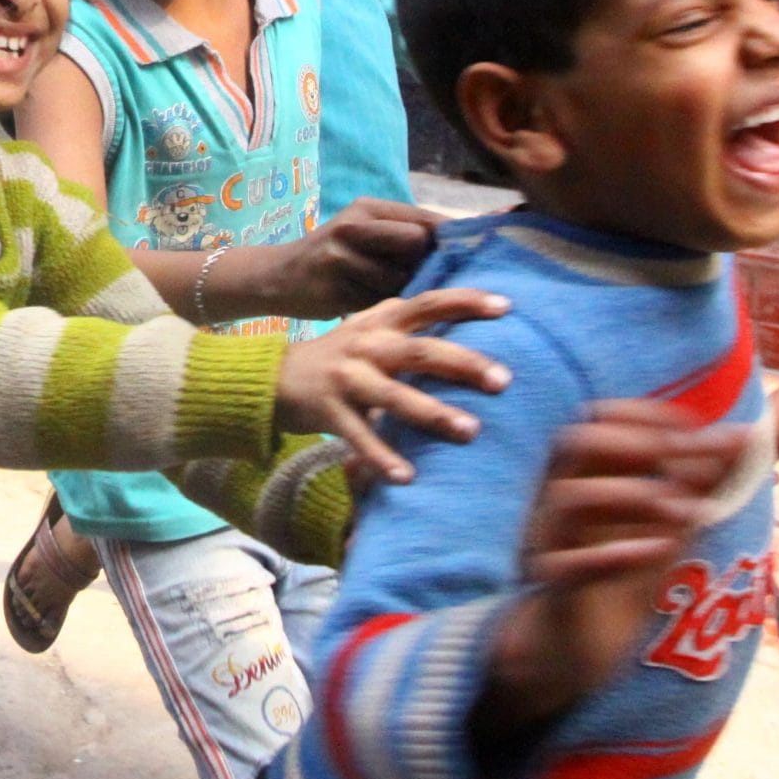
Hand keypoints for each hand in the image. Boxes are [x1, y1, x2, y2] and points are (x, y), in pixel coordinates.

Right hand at [222, 199, 441, 319]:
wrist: (276, 277)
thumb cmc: (332, 255)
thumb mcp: (363, 232)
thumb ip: (403, 235)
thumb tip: (462, 250)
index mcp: (366, 208)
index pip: (425, 218)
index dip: (453, 237)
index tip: (477, 254)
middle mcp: (353, 227)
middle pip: (417, 242)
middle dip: (424, 263)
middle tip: (420, 278)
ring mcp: (340, 257)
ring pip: (400, 277)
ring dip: (403, 290)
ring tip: (388, 293)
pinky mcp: (333, 288)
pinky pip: (379, 302)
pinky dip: (384, 307)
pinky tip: (372, 305)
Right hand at [271, 288, 511, 483]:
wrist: (272, 378)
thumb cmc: (338, 357)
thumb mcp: (368, 331)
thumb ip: (408, 328)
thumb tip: (471, 330)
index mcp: (380, 322)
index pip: (427, 304)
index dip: (465, 302)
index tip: (505, 307)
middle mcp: (366, 345)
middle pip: (420, 351)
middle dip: (463, 364)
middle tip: (504, 380)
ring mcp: (346, 379)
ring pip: (394, 395)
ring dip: (434, 413)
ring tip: (471, 432)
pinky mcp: (328, 412)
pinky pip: (360, 437)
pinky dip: (382, 458)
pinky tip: (407, 477)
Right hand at [477, 402, 748, 741]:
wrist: (571, 650)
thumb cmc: (619, 579)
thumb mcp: (666, 527)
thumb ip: (697, 485)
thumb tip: (741, 438)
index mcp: (578, 477)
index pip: (595, 420)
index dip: (643, 413)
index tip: (694, 425)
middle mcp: (555, 501)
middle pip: (574, 444)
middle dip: (637, 441)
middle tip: (692, 458)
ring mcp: (549, 544)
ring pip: (569, 498)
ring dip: (631, 495)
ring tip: (685, 510)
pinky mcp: (555, 591)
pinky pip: (571, 566)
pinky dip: (615, 555)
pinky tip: (660, 551)